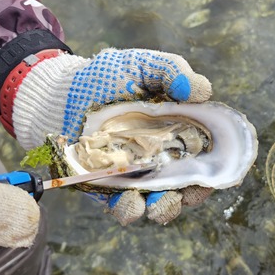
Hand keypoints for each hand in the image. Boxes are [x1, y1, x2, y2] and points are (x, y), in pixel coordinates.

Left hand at [11, 47, 212, 224]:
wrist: (57, 93)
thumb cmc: (104, 76)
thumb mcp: (141, 64)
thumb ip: (171, 70)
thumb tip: (202, 91)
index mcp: (177, 130)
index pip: (206, 154)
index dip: (216, 164)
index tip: (217, 169)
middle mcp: (160, 157)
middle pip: (188, 185)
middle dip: (191, 194)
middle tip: (187, 193)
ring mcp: (135, 175)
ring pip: (159, 202)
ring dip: (164, 208)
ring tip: (157, 206)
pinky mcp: (108, 188)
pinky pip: (123, 206)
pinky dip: (129, 209)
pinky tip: (130, 203)